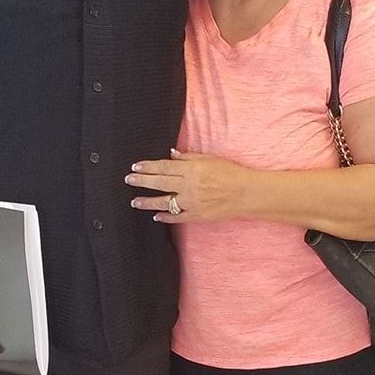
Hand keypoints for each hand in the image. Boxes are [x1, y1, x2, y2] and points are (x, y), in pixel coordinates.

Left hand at [126, 150, 245, 223]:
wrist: (246, 194)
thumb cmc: (231, 173)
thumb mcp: (210, 159)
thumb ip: (188, 158)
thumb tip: (170, 156)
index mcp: (192, 170)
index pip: (164, 168)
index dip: (148, 167)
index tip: (136, 167)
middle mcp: (189, 186)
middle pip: (160, 183)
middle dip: (142, 181)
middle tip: (128, 180)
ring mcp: (192, 203)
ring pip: (164, 203)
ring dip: (148, 202)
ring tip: (134, 201)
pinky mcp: (197, 216)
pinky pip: (177, 218)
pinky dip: (165, 217)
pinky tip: (156, 216)